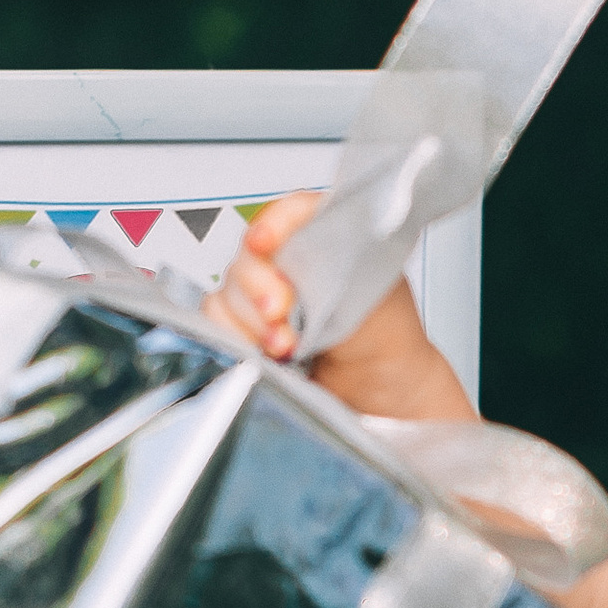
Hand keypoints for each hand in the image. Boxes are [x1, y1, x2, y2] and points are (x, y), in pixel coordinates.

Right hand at [213, 191, 476, 425]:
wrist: (384, 395)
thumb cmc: (389, 340)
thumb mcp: (377, 292)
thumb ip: (340, 263)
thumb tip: (305, 250)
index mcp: (327, 236)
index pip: (292, 212)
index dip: (274, 223)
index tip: (266, 243)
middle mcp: (292, 260)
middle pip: (250, 254)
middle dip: (258, 284)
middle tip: (280, 312)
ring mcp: (267, 293)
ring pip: (229, 289)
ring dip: (250, 319)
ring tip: (286, 347)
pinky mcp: (248, 326)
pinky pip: (218, 320)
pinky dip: (235, 336)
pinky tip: (267, 354)